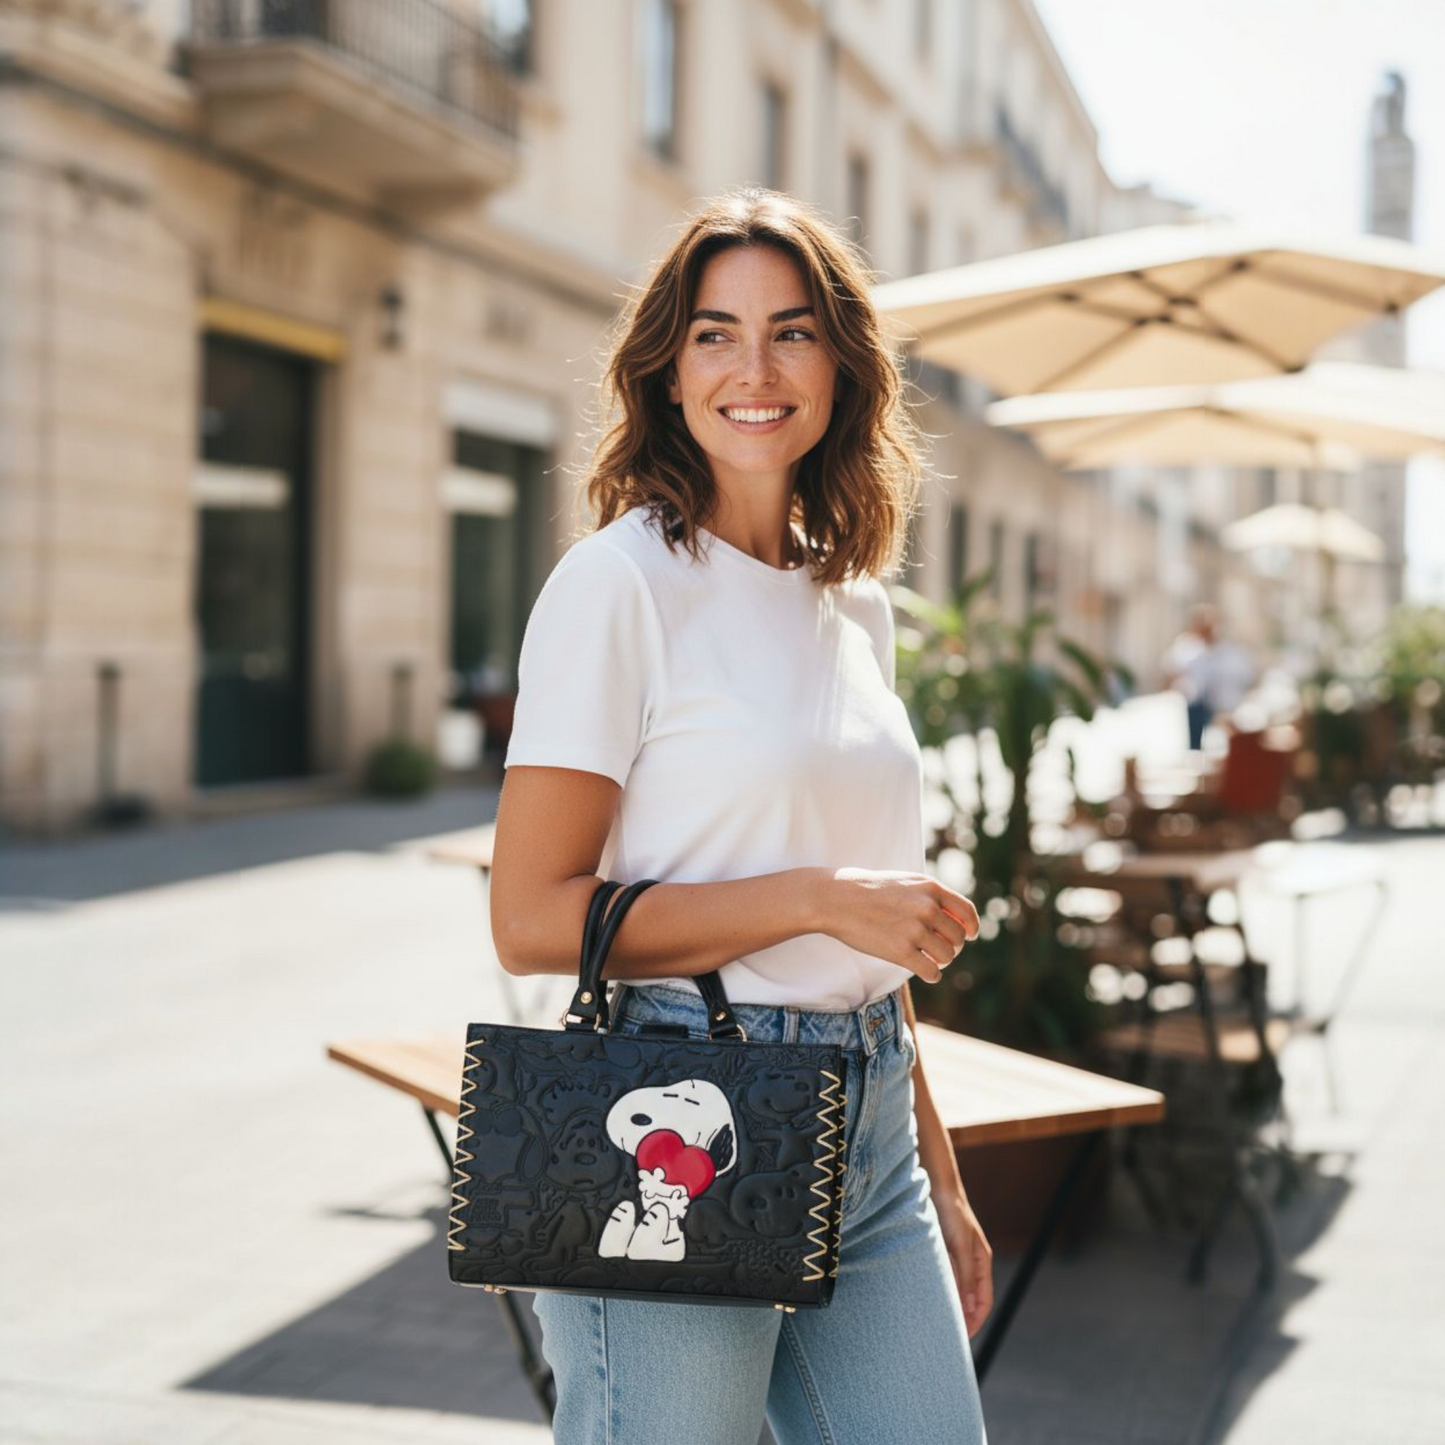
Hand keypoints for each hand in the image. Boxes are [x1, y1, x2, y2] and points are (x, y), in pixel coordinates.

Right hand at [817, 869, 979, 982]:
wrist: (836, 899)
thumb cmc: (870, 890)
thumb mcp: (906, 882)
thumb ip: (931, 896)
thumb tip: (956, 918)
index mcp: (931, 888)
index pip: (966, 911)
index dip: (971, 927)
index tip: (970, 936)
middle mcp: (927, 908)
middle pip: (958, 937)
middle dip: (952, 946)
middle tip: (938, 949)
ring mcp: (914, 930)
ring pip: (947, 956)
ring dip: (940, 961)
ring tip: (927, 958)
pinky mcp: (900, 952)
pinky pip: (932, 971)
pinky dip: (932, 974)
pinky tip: (924, 971)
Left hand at [933, 1186, 993, 1339]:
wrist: (937, 1183)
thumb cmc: (951, 1212)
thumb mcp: (959, 1245)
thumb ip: (964, 1274)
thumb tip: (968, 1307)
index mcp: (981, 1261)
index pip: (984, 1301)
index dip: (975, 1321)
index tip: (962, 1339)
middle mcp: (971, 1261)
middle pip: (970, 1298)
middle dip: (963, 1318)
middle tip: (946, 1337)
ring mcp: (957, 1255)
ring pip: (957, 1289)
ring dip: (950, 1305)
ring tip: (936, 1322)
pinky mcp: (943, 1249)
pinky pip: (944, 1277)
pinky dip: (941, 1290)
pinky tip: (928, 1297)